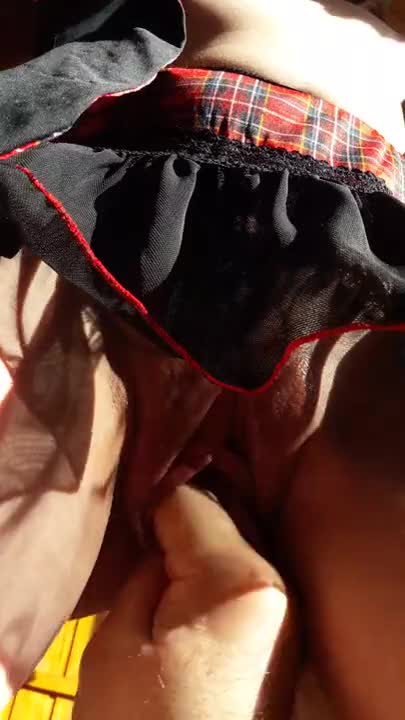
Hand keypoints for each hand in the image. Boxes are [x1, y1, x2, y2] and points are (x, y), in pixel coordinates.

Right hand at [73, 484, 297, 719]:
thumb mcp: (120, 642)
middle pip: (224, 518)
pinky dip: (215, 572)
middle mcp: (277, 584)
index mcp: (239, 578)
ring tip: (159, 553)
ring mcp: (287, 610)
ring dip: (200, 542)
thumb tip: (162, 542)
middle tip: (139, 528)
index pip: (192, 501)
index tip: (124, 507)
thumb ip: (145, 573)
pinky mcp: (283, 635)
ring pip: (236, 545)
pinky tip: (186, 584)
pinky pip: (245, 578)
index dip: (151, 498)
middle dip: (181, 517)